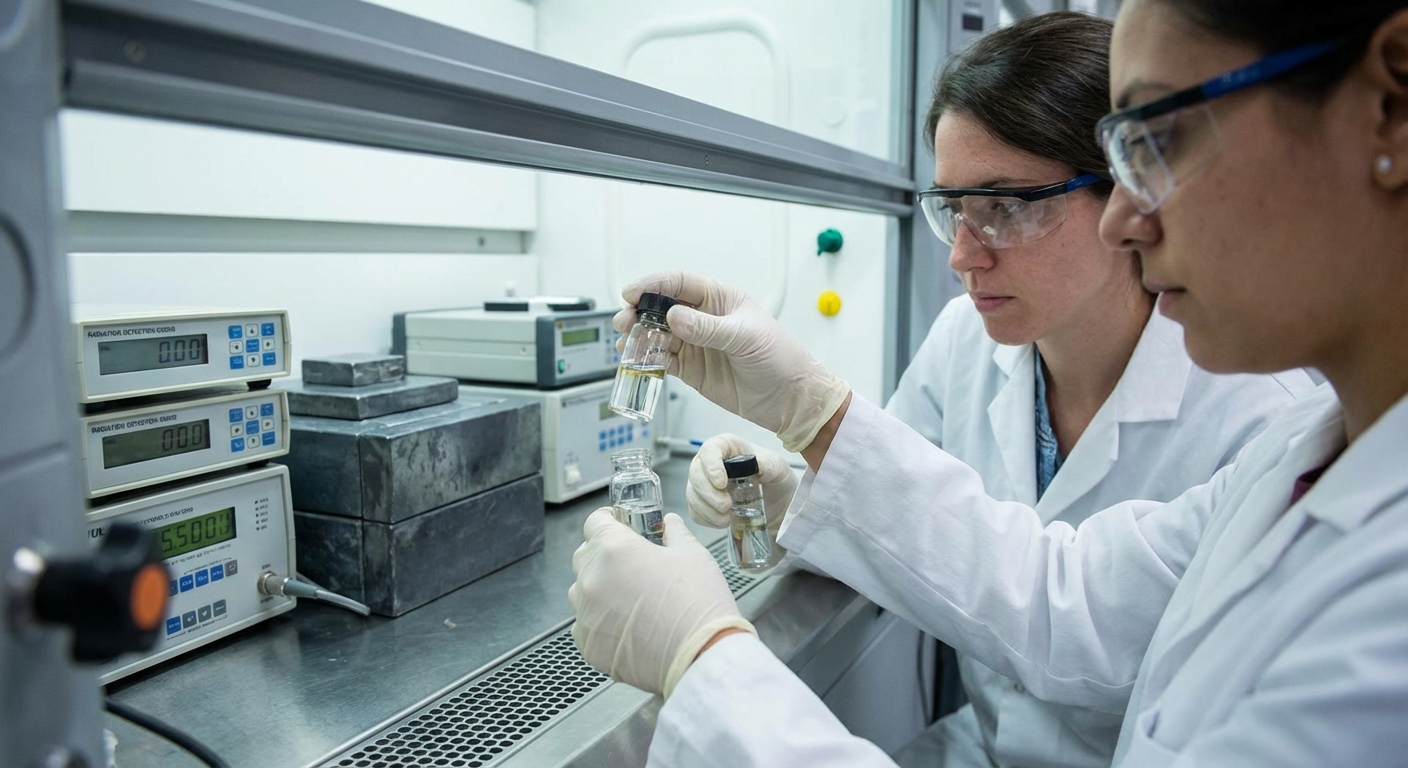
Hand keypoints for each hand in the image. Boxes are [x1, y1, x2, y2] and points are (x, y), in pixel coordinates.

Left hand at [569, 509, 755, 697]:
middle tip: (632, 564)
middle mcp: (591, 578)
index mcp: (614, 548)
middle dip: (604, 554)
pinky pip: (585, 623)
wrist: (700, 656)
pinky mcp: (587, 643)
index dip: (609, 520)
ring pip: (581, 590)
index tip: (620, 525)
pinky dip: (600, 621)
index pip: (595, 521)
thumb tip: (669, 523)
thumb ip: (674, 533)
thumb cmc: (698, 603)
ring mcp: (585, 613)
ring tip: (631, 599)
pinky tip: (627, 625)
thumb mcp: (693, 554)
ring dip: (599, 588)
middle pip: (585, 554)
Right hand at [616, 271, 849, 452]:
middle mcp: (704, 318)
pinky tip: (636, 360)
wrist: (791, 399)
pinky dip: (647, 359)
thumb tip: (674, 317)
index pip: (679, 282)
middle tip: (624, 322)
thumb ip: (707, 328)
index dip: (652, 285)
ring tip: (625, 343)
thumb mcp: (745, 338)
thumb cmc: (779, 359)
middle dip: (639, 311)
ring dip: (639, 337)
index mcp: (720, 298)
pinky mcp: (692, 369)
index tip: (631, 293)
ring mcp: (696, 343)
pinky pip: (662, 360)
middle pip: (661, 307)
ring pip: (657, 334)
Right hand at [686, 434, 798, 537]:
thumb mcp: (777, 468)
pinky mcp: (702, 502)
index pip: (710, 449)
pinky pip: (695, 511)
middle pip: (695, 473)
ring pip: (692, 494)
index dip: (711, 466)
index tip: (722, 483)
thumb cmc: (775, 478)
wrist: (777, 502)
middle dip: (708, 493)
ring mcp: (704, 482)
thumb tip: (758, 465)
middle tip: (727, 506)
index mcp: (728, 447)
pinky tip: (722, 522)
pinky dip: (706, 519)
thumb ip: (768, 464)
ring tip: (727, 519)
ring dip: (707, 509)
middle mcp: (710, 462)